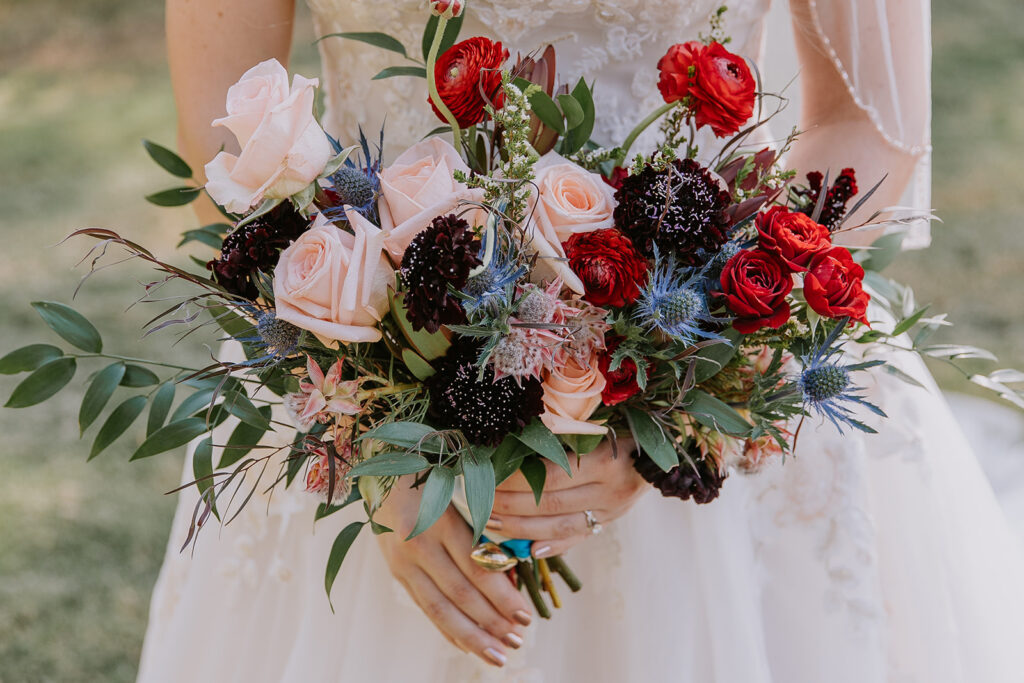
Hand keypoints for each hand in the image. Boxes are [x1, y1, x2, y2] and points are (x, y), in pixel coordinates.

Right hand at [374, 476, 532, 667]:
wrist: (381, 468)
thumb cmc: (432, 478)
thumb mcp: (459, 496)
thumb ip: (481, 532)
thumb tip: (510, 575)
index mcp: (442, 520)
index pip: (478, 567)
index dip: (502, 596)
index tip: (525, 615)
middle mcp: (419, 543)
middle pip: (460, 593)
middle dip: (491, 622)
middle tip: (517, 640)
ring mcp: (403, 560)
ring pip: (439, 608)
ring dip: (471, 636)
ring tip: (497, 655)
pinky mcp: (396, 571)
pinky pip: (424, 606)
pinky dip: (446, 629)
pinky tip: (466, 646)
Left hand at [487, 437, 647, 557]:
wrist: (659, 454)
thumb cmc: (618, 431)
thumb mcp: (594, 428)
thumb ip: (560, 440)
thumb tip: (512, 449)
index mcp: (604, 459)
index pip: (551, 475)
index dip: (517, 481)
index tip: (489, 478)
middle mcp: (610, 489)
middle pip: (551, 504)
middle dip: (511, 507)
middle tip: (481, 505)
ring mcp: (612, 511)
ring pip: (561, 527)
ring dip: (522, 530)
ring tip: (493, 526)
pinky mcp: (610, 523)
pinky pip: (577, 538)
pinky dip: (551, 546)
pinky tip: (527, 551)